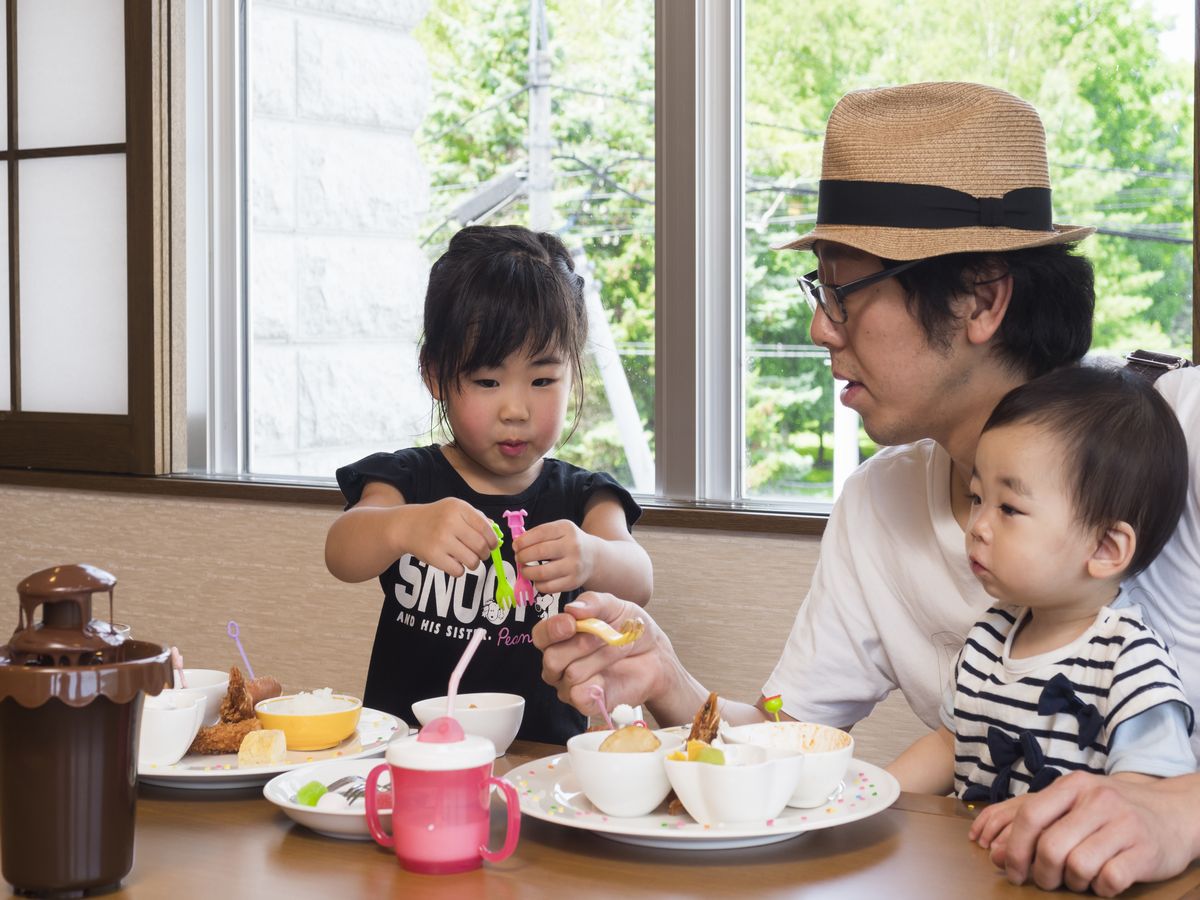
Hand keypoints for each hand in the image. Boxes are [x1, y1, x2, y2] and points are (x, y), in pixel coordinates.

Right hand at [403, 497, 496, 576]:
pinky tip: (454, 563)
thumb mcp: (456, 509)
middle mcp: (450, 522)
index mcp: (459, 507)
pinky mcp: (433, 556)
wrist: (408, 526)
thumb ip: (477, 518)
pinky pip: (458, 571)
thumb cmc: (437, 518)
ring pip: (472, 561)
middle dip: (485, 554)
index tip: (492, 546)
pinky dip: (460, 571)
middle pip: (481, 546)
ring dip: (474, 564)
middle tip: (481, 555)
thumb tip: (496, 536)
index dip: (492, 540)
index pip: (486, 528)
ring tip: (469, 560)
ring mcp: (441, 539)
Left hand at [514, 519, 594, 594]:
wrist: (593, 557)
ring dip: (527, 572)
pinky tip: (537, 578)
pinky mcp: (572, 582)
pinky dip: (537, 584)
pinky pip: (547, 587)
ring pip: (541, 572)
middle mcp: (572, 546)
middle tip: (518, 558)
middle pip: (539, 552)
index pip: (540, 533)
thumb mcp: (559, 530)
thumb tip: (517, 545)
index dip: (523, 541)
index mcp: (566, 529)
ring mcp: (573, 565)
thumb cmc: (569, 542)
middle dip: (522, 556)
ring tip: (524, 569)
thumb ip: (539, 534)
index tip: (515, 546)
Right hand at [532, 592, 674, 715]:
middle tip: (607, 636)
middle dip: (583, 644)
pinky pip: (579, 696)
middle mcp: (560, 663)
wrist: (655, 655)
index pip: (541, 636)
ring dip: (601, 659)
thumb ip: (593, 603)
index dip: (552, 630)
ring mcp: (570, 685)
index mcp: (560, 637)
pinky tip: (610, 675)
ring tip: (619, 650)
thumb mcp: (615, 606)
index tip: (572, 623)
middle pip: (552, 658)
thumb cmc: (629, 629)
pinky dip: (597, 683)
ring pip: (571, 675)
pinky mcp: (586, 704)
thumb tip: (572, 609)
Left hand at [968, 771, 1199, 896]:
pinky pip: (1109, 880)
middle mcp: (1098, 800)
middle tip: (1048, 881)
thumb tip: (996, 855)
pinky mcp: (1146, 851)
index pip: (1030, 816)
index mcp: (1073, 785)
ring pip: (1078, 866)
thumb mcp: (1073, 805)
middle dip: (1042, 873)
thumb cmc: (1111, 812)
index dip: (1015, 849)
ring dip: (1073, 882)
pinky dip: (1101, 888)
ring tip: (1080, 877)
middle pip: (1051, 847)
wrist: (1173, 812)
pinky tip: (1105, 879)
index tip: (1012, 871)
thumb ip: (1035, 825)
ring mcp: (1124, 824)